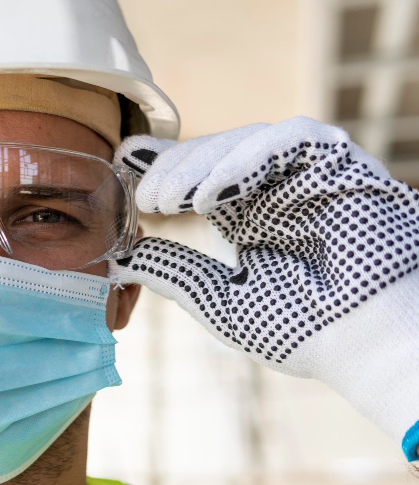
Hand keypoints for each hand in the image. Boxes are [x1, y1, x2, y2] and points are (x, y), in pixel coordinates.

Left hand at [110, 117, 418, 458]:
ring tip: (165, 201)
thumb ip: (171, 271)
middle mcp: (273, 189)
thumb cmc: (301, 330)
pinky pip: (286, 140)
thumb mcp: (216, 298)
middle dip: (172, 170)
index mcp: (247, 216)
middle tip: (143, 199)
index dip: (158, 166)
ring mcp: (304, 173)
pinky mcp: (336, 163)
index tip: (119, 164)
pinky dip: (242, 161)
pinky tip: (209, 196)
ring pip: (241, 140)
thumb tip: (119, 258)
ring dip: (197, 166)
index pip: (196, 176)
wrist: (364, 345)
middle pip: (212, 154)